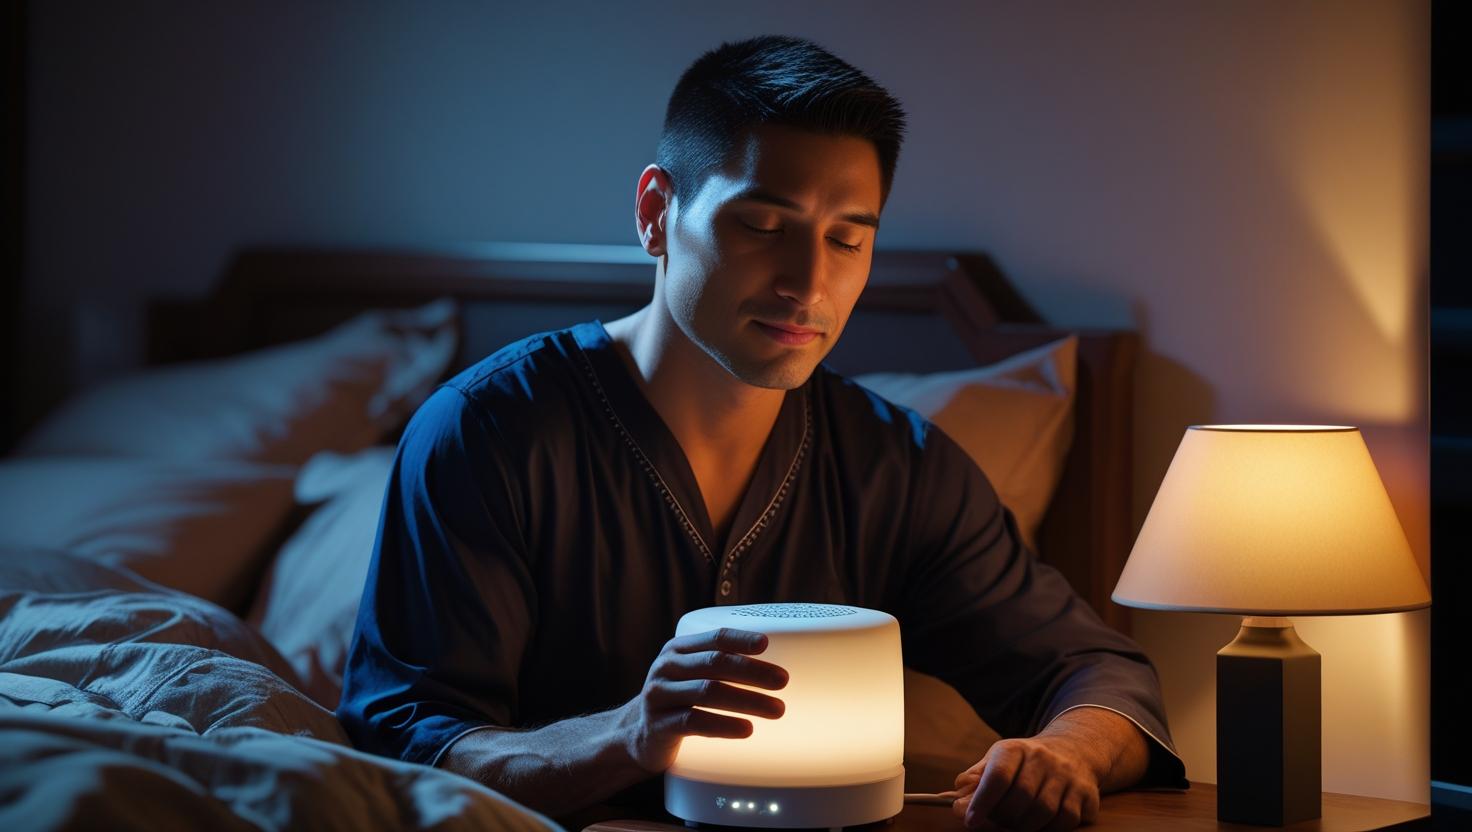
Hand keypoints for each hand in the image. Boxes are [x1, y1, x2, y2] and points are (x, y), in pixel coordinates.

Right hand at [616, 627, 788, 773]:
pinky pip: (695, 722)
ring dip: (747, 700)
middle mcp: (666, 668)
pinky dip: (724, 725)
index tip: (766, 645)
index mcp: (678, 650)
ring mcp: (659, 696)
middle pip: (715, 663)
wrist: (636, 735)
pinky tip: (747, 729)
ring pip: (708, 692)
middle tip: (782, 681)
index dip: (741, 640)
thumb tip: (771, 668)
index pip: (714, 638)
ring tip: (776, 709)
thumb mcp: (689, 675)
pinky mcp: (659, 725)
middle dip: (752, 672)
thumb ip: (718, 666)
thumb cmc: (676, 701)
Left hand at [949, 735, 1101, 831]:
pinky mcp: (1087, 793)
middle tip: (995, 822)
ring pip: (1043, 813)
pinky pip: (1065, 822)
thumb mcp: (996, 762)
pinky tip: (1040, 823)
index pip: (998, 776)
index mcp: (1015, 749)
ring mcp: (1068, 776)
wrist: (1073, 751)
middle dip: (1003, 818)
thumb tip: (957, 804)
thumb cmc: (1024, 764)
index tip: (970, 820)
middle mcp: (1044, 758)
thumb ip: (974, 783)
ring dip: (1025, 827)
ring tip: (1016, 824)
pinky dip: (1049, 830)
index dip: (982, 801)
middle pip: (1020, 798)